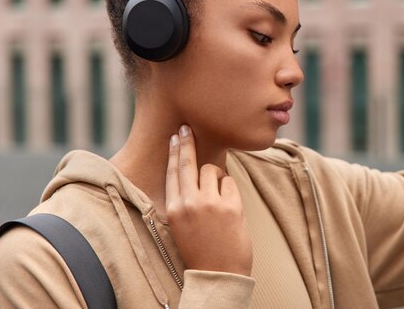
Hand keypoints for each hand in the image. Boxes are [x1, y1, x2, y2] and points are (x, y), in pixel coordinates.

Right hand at [165, 125, 252, 275]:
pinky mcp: (230, 205)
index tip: (175, 137)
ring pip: (213, 170)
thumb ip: (185, 200)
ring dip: (217, 179)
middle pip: (187, 163)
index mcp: (174, 208)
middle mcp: (188, 202)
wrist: (218, 274)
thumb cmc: (202, 250)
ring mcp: (209, 202)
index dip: (174, 152)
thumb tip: (195, 173)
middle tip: (187, 128)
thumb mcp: (182, 226)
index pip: (172, 172)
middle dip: (187, 143)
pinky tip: (229, 209)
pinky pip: (230, 183)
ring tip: (219, 201)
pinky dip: (231, 191)